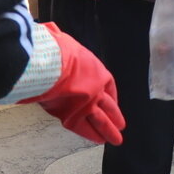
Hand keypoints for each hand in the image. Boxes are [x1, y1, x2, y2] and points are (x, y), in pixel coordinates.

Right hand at [22, 23, 124, 145]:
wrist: (52, 65)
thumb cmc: (57, 50)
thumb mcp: (67, 42)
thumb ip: (65, 46)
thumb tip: (52, 33)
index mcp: (97, 71)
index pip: (109, 86)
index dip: (111, 97)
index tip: (113, 104)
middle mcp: (96, 89)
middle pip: (109, 106)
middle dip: (116, 117)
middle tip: (121, 127)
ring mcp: (88, 104)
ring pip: (102, 120)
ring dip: (109, 131)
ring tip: (116, 140)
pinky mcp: (74, 116)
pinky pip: (85, 128)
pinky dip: (91, 134)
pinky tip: (98, 140)